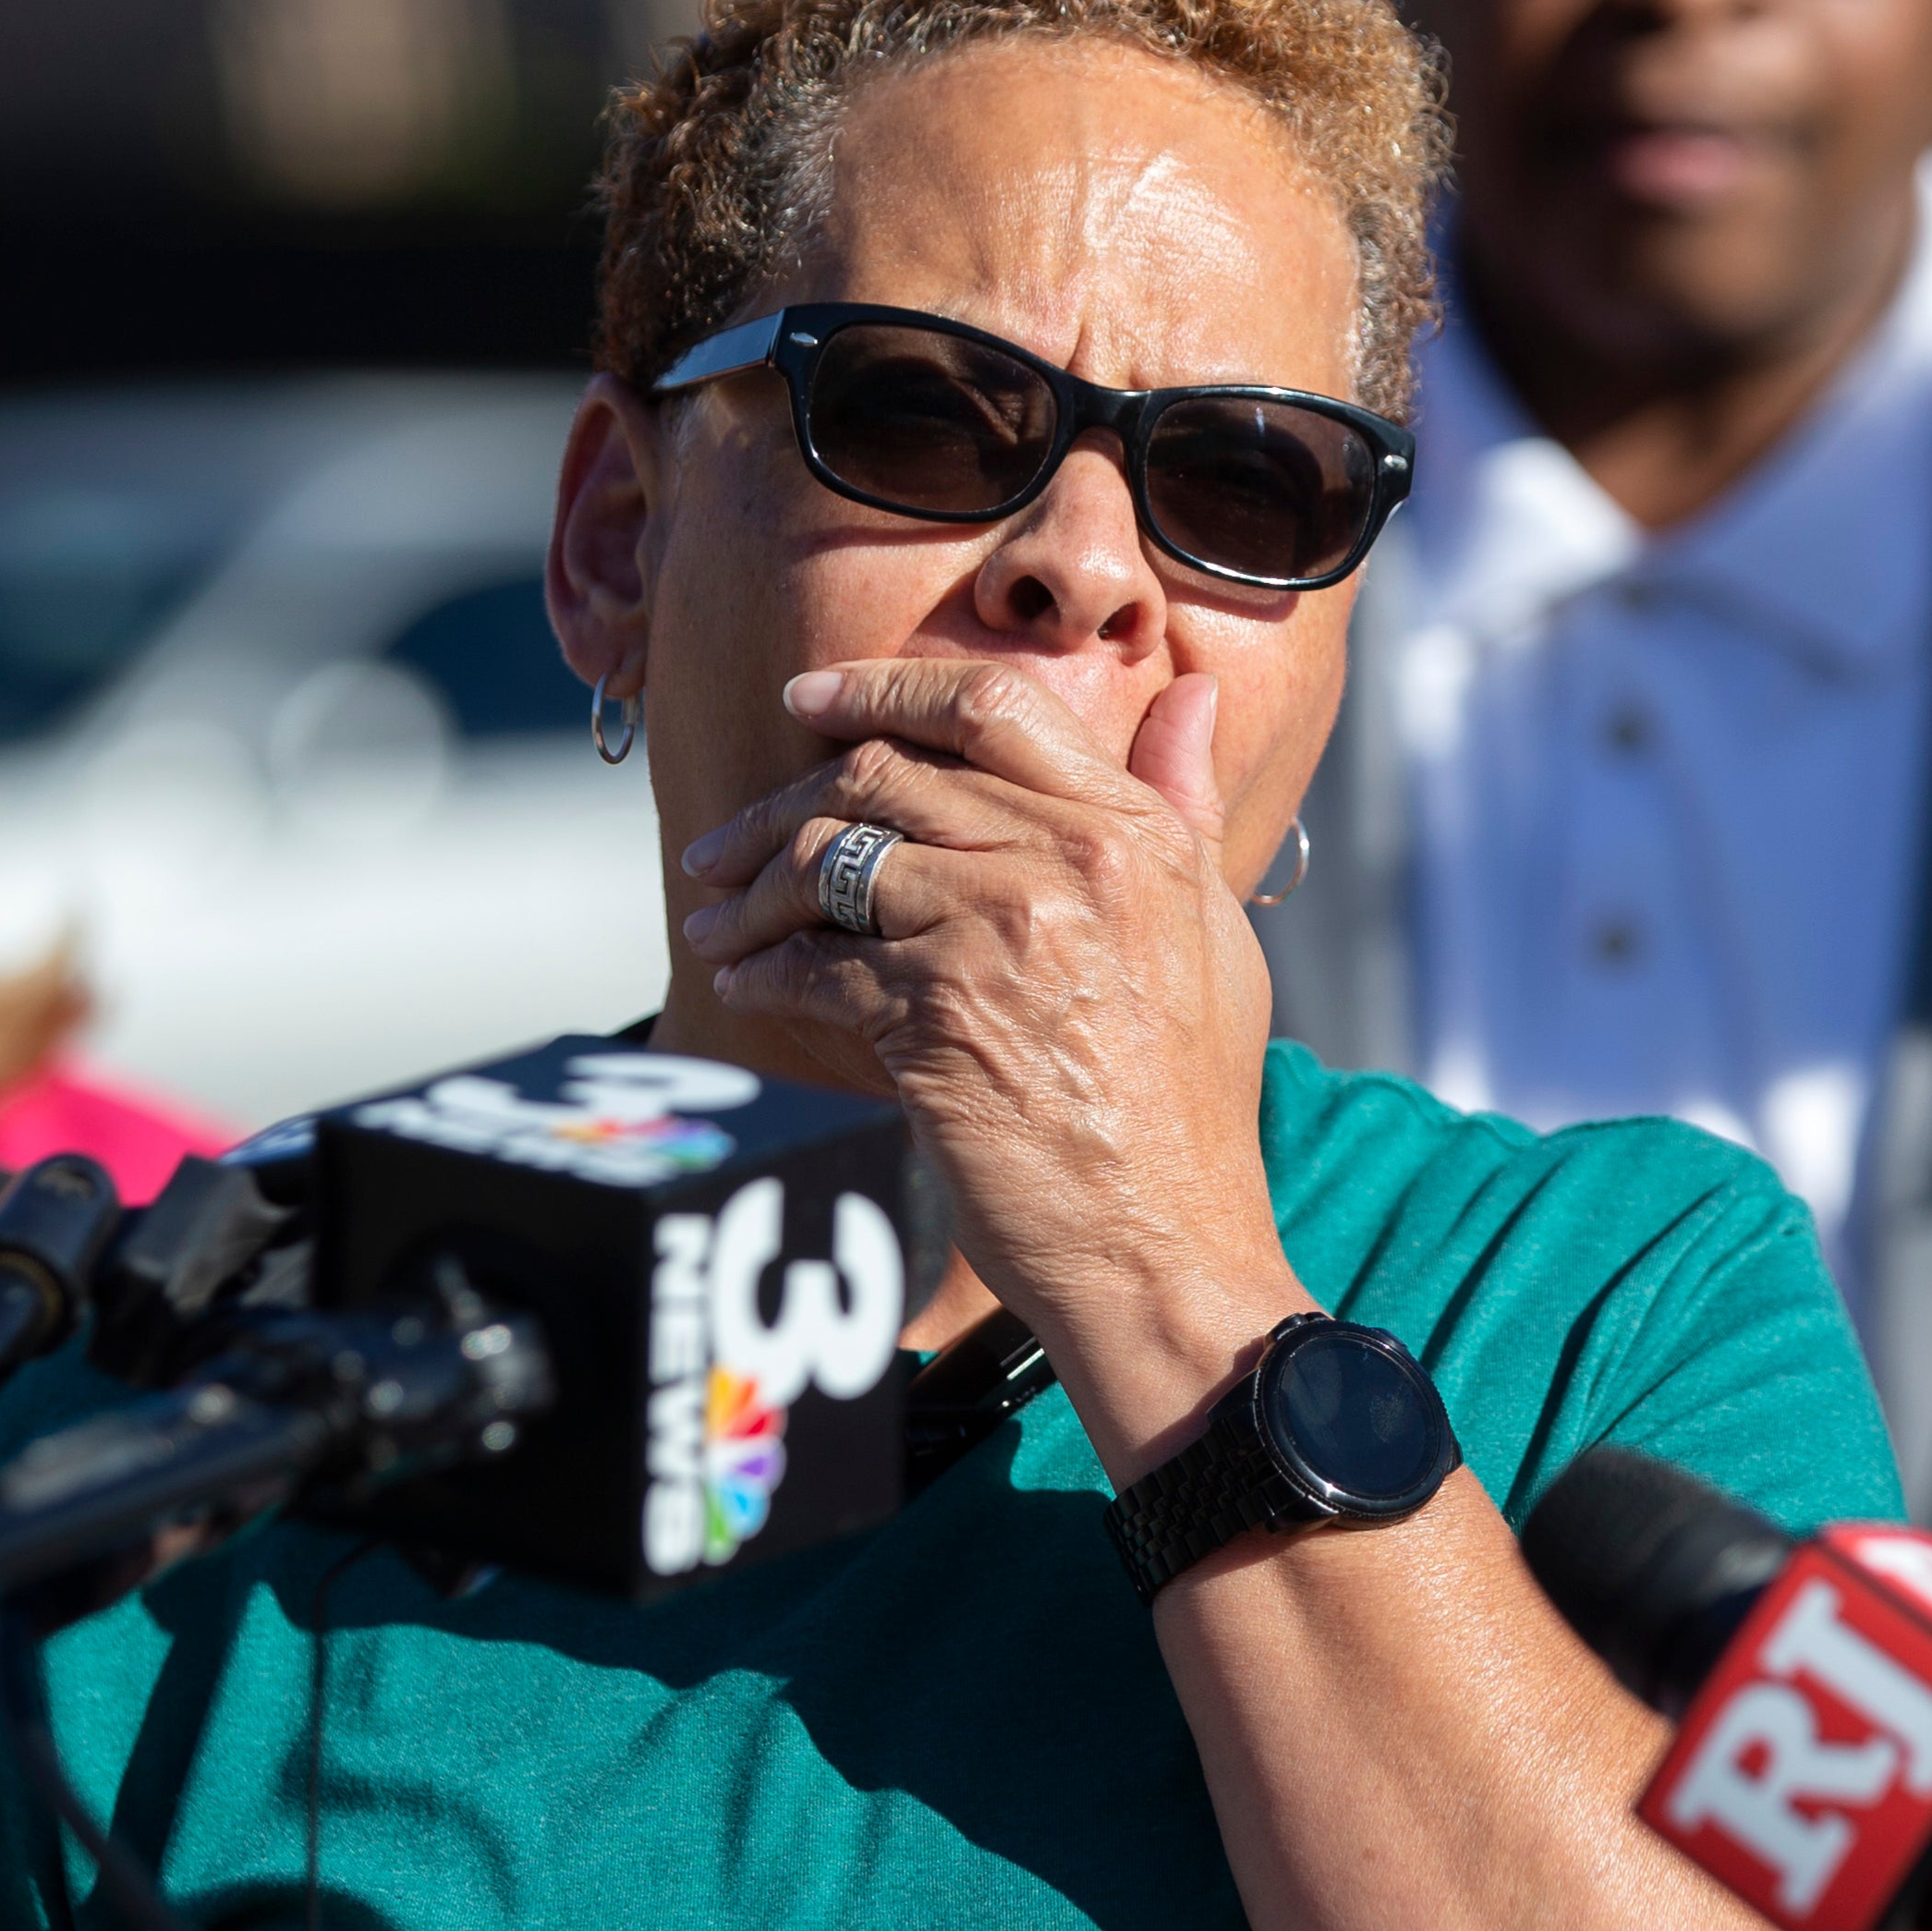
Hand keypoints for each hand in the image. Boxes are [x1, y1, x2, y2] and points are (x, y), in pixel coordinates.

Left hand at [676, 659, 1311, 1469]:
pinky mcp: (936, 1011)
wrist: (1166, 1242)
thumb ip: (1182, 806)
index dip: (881, 688)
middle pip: (883, 774)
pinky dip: (767, 974)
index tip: (806, 698)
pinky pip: (817, 964)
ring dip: (754, 894)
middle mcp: (1067, 859)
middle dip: (781, 804)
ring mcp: (998, 930)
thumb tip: (1191, 698)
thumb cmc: (1190, 1104)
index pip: (988, 703)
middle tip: (724, 847)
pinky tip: (746, 991)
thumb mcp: (1213, 933)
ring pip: (832, 861)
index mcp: (1130, 831)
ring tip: (718, 926)